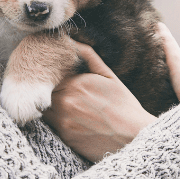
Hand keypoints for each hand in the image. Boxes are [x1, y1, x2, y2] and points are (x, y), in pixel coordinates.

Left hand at [42, 42, 155, 161]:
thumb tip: (70, 41)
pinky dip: (58, 122)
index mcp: (75, 83)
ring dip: (51, 106)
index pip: (50, 75)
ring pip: (45, 109)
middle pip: (45, 92)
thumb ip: (88, 55)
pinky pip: (51, 126)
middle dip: (52, 91)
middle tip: (65, 94)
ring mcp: (63, 121)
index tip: (59, 79)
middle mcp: (65, 101)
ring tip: (70, 108)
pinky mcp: (65, 137)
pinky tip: (74, 121)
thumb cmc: (123, 104)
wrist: (134, 136)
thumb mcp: (108, 75)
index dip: (53, 77)